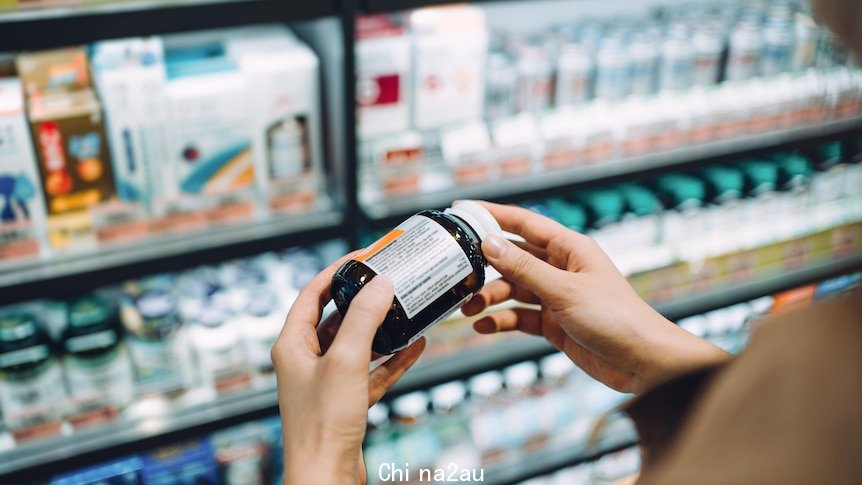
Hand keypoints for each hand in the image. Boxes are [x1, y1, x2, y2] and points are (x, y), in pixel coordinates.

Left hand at [272, 254, 425, 484]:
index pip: (311, 295)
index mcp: (292, 345)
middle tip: (389, 281)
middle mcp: (306, 361)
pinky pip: (372, 372)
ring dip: (382, 328)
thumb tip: (381, 285)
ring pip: (357, 345)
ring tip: (407, 308)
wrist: (326, 477)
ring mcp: (327, 382)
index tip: (362, 258)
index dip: (335, 273)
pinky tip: (416, 345)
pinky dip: (393, 359)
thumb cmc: (322, 423)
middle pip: (336, 318)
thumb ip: (364, 319)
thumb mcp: (346, 361)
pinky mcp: (347, 403)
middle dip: (363, 300)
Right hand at [461, 201, 729, 394]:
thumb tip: (489, 244)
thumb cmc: (616, 318)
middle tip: (458, 274)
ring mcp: (557, 296)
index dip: (492, 215)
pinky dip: (502, 320)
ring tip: (469, 309)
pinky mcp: (554, 323)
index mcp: (570, 249)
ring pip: (513, 290)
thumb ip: (524, 268)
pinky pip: (520, 316)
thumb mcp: (564, 290)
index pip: (524, 223)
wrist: (643, 363)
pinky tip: (485, 326)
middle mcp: (562, 269)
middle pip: (513, 258)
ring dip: (490, 298)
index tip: (462, 211)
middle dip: (486, 267)